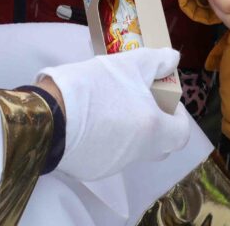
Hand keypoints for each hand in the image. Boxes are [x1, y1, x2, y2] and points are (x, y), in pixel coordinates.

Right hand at [36, 48, 191, 180]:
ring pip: (130, 149)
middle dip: (155, 125)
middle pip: (158, 145)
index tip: (165, 100)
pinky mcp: (89, 170)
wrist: (48, 115)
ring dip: (127, 131)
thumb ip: (157, 61)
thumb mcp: (129, 63)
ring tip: (106, 105)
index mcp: (153, 131)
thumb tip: (173, 59)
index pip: (181, 134)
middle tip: (139, 102)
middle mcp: (136, 154)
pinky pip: (105, 154)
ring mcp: (112, 165)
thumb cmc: (94, 87)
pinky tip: (86, 120)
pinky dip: (103, 140)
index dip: (178, 116)